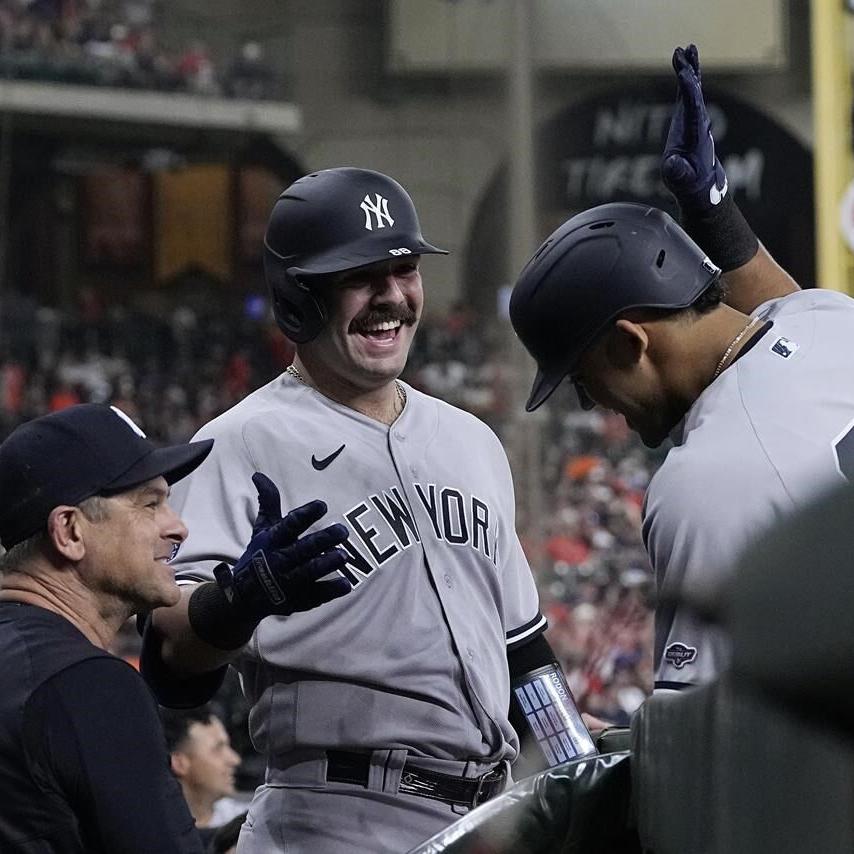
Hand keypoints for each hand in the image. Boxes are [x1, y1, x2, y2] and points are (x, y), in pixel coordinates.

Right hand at [214, 472, 351, 618]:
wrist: (242, 598)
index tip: (322, 505)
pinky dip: (330, 590)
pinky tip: (346, 584)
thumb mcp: (262, 529)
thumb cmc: (259, 555)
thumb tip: (259, 474)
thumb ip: (268, 502)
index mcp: (272, 541)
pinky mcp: (297, 601)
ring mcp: (288, 583)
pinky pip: (315, 596)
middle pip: (303, 549)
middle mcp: (279, 561)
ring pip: (309, 572)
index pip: (289, 525)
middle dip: (323, 540)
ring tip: (344, 556)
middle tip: (343, 530)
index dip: (305, 515)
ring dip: (326, 564)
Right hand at [661, 44, 727, 213]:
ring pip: (694, 89)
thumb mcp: (680, 180)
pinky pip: (689, 92)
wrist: (698, 181)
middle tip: (683, 54)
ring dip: (689, 69)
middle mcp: (698, 122)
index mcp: (696, 135)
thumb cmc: (687, 181)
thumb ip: (677, 172)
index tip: (683, 73)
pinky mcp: (689, 117)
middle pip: (695, 92)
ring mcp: (694, 117)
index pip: (694, 108)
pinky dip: (686, 77)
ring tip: (686, 49)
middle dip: (689, 73)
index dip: (689, 90)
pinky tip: (683, 63)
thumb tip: (673, 164)